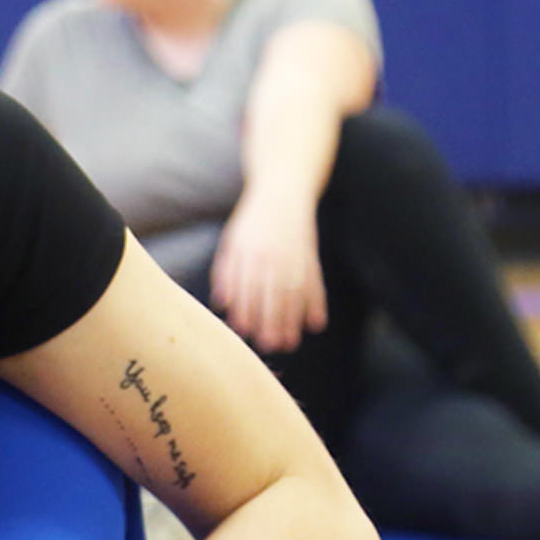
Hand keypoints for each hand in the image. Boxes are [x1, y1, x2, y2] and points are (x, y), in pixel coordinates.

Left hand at [209, 190, 328, 352]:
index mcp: (250, 251)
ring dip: (294, 319)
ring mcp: (295, 255)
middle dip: (271, 320)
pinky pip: (316, 282)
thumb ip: (226, 272)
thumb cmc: (251, 224)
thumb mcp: (233, 243)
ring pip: (295, 292)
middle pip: (273, 291)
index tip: (244, 330)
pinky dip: (317, 303)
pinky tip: (316, 323)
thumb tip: (222, 304)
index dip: (245, 307)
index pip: (247, 283)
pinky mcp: (311, 256)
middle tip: (270, 346)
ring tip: (291, 343)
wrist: (283, 193)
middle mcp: (274, 254)